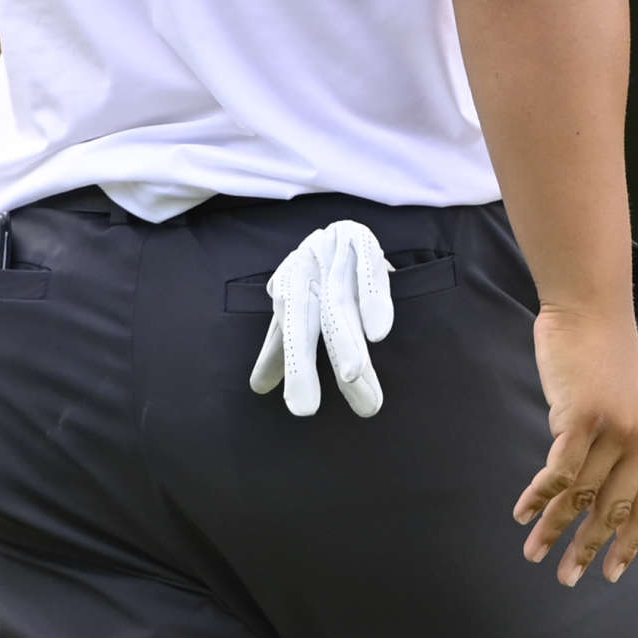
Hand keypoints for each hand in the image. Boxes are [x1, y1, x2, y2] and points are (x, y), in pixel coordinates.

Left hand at [249, 220, 394, 417]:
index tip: (302, 410)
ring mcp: (333, 255)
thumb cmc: (317, 277)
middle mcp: (305, 272)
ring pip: (337, 301)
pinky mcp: (361, 238)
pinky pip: (367, 266)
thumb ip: (282, 347)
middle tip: (309, 408)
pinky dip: (373, 296)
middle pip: (306, 321)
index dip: (295, 368)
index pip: (290, 334)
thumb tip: (258, 388)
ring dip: (344, 339)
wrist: (340, 226)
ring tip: (352, 377)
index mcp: (289, 291)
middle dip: (304, 362)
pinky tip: (379, 331)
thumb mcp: (297, 309)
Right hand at [514, 305, 637, 584]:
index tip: (611, 576)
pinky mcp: (583, 419)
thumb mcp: (620, 404)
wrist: (590, 308)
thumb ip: (614, 444)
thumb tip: (590, 486)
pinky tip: (521, 513)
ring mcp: (613, 431)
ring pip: (580, 497)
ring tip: (533, 554)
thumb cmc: (598, 354)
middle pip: (612, 511)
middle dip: (588, 551)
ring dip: (552, 529)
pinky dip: (538, 497)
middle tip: (567, 580)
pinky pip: (558, 473)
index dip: (627, 545)